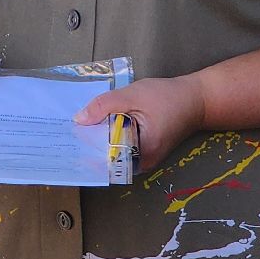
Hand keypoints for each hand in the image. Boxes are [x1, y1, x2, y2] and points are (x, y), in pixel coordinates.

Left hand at [75, 75, 208, 172]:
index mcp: (142, 153)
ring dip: (97, 139)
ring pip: (113, 151)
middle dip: (89, 144)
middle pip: (108, 157)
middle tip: (64, 133)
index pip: (106, 158)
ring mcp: (143, 158)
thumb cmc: (166, 97)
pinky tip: (95, 125)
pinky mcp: (143, 150)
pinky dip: (109, 136)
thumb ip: (104, 106)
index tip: (66, 141)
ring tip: (76, 128)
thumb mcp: (132, 96)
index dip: (86, 149)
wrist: (195, 99)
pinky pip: (121, 146)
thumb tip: (79, 120)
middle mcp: (142, 162)